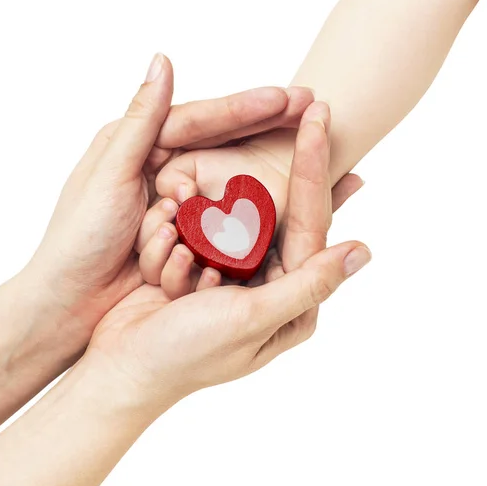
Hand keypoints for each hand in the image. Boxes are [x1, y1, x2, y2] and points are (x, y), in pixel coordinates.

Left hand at [22, 54, 313, 345]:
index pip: (197, 119)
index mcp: (135, 143)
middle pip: (219, 138)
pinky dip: (247, 200)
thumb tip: (164, 58)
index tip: (287, 98)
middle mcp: (156, 163)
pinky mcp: (181, 228)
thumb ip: (141, 119)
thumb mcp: (109, 173)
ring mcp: (172, 197)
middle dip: (264, 122)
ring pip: (225, 170)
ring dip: (262, 154)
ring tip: (305, 139)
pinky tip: (281, 186)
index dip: (242, 108)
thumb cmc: (80, 236)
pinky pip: (220, 210)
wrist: (71, 300)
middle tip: (310, 104)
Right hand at [84, 101, 370, 407]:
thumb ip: (309, 284)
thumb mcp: (252, 318)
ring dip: (195, 218)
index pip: (312, 221)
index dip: (315, 168)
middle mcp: (267, 285)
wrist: (121, 369)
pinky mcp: (195, 268)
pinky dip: (173, 236)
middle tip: (291, 115)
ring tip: (179, 232)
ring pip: (225, 220)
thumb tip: (364, 251)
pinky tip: (160, 253)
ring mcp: (228, 275)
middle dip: (261, 179)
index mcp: (291, 299)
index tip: (320, 116)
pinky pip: (192, 233)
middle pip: (274, 213)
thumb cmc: (187, 354)